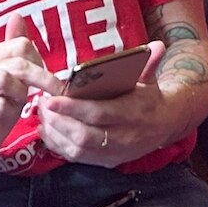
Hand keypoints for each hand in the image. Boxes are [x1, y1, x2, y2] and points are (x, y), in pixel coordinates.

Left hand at [37, 43, 174, 166]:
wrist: (166, 125)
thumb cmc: (150, 98)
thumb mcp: (151, 79)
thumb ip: (149, 63)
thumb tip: (156, 45)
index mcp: (134, 113)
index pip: (99, 113)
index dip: (73, 108)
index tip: (51, 99)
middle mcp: (125, 137)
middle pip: (84, 135)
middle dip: (58, 121)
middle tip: (41, 104)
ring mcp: (116, 152)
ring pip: (78, 150)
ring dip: (55, 133)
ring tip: (42, 114)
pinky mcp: (108, 162)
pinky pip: (78, 158)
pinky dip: (59, 146)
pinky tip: (48, 130)